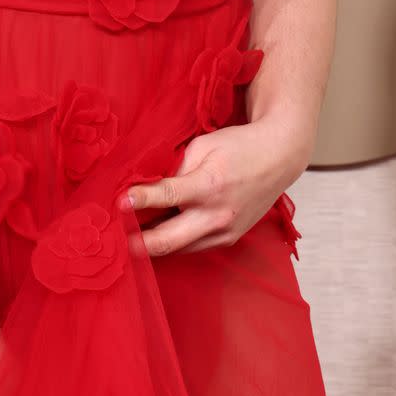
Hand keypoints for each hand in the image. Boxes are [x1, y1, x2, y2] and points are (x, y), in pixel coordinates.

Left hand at [118, 117, 309, 256]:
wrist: (277, 158)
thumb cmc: (238, 147)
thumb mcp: (202, 146)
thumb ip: (177, 170)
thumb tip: (152, 189)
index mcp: (209, 185)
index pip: (166, 196)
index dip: (139, 201)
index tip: (118, 202)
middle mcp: (217, 215)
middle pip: (169, 240)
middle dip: (140, 243)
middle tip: (118, 240)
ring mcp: (224, 232)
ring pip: (180, 249)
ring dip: (156, 245)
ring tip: (133, 237)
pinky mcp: (229, 239)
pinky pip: (195, 246)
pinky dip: (177, 242)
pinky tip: (161, 233)